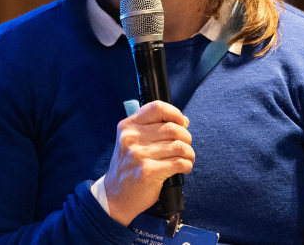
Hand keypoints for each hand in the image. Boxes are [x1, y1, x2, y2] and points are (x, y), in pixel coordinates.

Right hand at [103, 100, 193, 225]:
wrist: (114, 195)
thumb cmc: (128, 168)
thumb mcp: (131, 142)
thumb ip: (153, 129)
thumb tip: (183, 121)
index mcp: (128, 126)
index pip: (157, 108)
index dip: (175, 114)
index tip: (182, 123)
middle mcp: (132, 138)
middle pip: (172, 128)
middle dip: (186, 137)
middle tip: (185, 147)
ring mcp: (139, 155)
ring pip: (179, 146)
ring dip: (189, 153)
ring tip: (187, 158)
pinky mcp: (149, 172)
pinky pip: (179, 163)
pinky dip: (187, 165)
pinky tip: (184, 167)